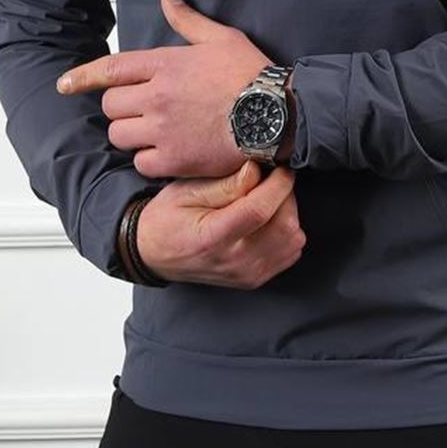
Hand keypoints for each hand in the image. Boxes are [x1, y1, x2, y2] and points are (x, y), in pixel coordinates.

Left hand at [55, 0, 278, 178]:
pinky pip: (140, 162)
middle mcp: (157, 96)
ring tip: (152, 132)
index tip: (64, 85)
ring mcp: (163, 129)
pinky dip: (148, 159)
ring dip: (131, 134)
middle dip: (121, 108)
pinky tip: (166, 153)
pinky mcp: (174, 159)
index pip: (110, 69)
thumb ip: (187, 19)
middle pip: (111, 106)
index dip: (81, 77)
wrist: (276, 114)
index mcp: (164, 64)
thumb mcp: (220, 37)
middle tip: (142, 110)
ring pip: (120, 135)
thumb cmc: (251, 73)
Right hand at [138, 162, 305, 287]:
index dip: (278, 184)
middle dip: (285, 196)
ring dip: (288, 214)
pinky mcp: (254, 279)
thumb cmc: (166, 218)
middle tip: (271, 181)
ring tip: (267, 200)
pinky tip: (268, 220)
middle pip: (284, 226)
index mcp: (213, 238)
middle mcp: (234, 261)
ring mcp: (247, 274)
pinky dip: (286, 232)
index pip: (260, 210)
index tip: (280, 168)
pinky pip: (289, 253)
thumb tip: (257, 170)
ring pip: (293, 240)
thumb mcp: (187, 190)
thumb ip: (226, 184)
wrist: (153, 254)